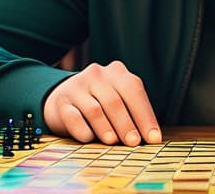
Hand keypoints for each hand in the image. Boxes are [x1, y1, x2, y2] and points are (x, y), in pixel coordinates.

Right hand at [43, 61, 161, 145]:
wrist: (64, 100)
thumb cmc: (100, 105)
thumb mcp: (118, 100)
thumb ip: (132, 113)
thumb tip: (149, 138)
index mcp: (116, 72)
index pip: (134, 91)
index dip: (145, 116)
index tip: (153, 138)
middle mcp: (96, 75)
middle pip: (115, 102)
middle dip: (126, 124)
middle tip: (133, 142)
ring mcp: (77, 87)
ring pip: (95, 110)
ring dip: (106, 128)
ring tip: (112, 141)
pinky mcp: (61, 102)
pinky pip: (74, 118)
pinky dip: (83, 130)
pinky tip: (89, 138)